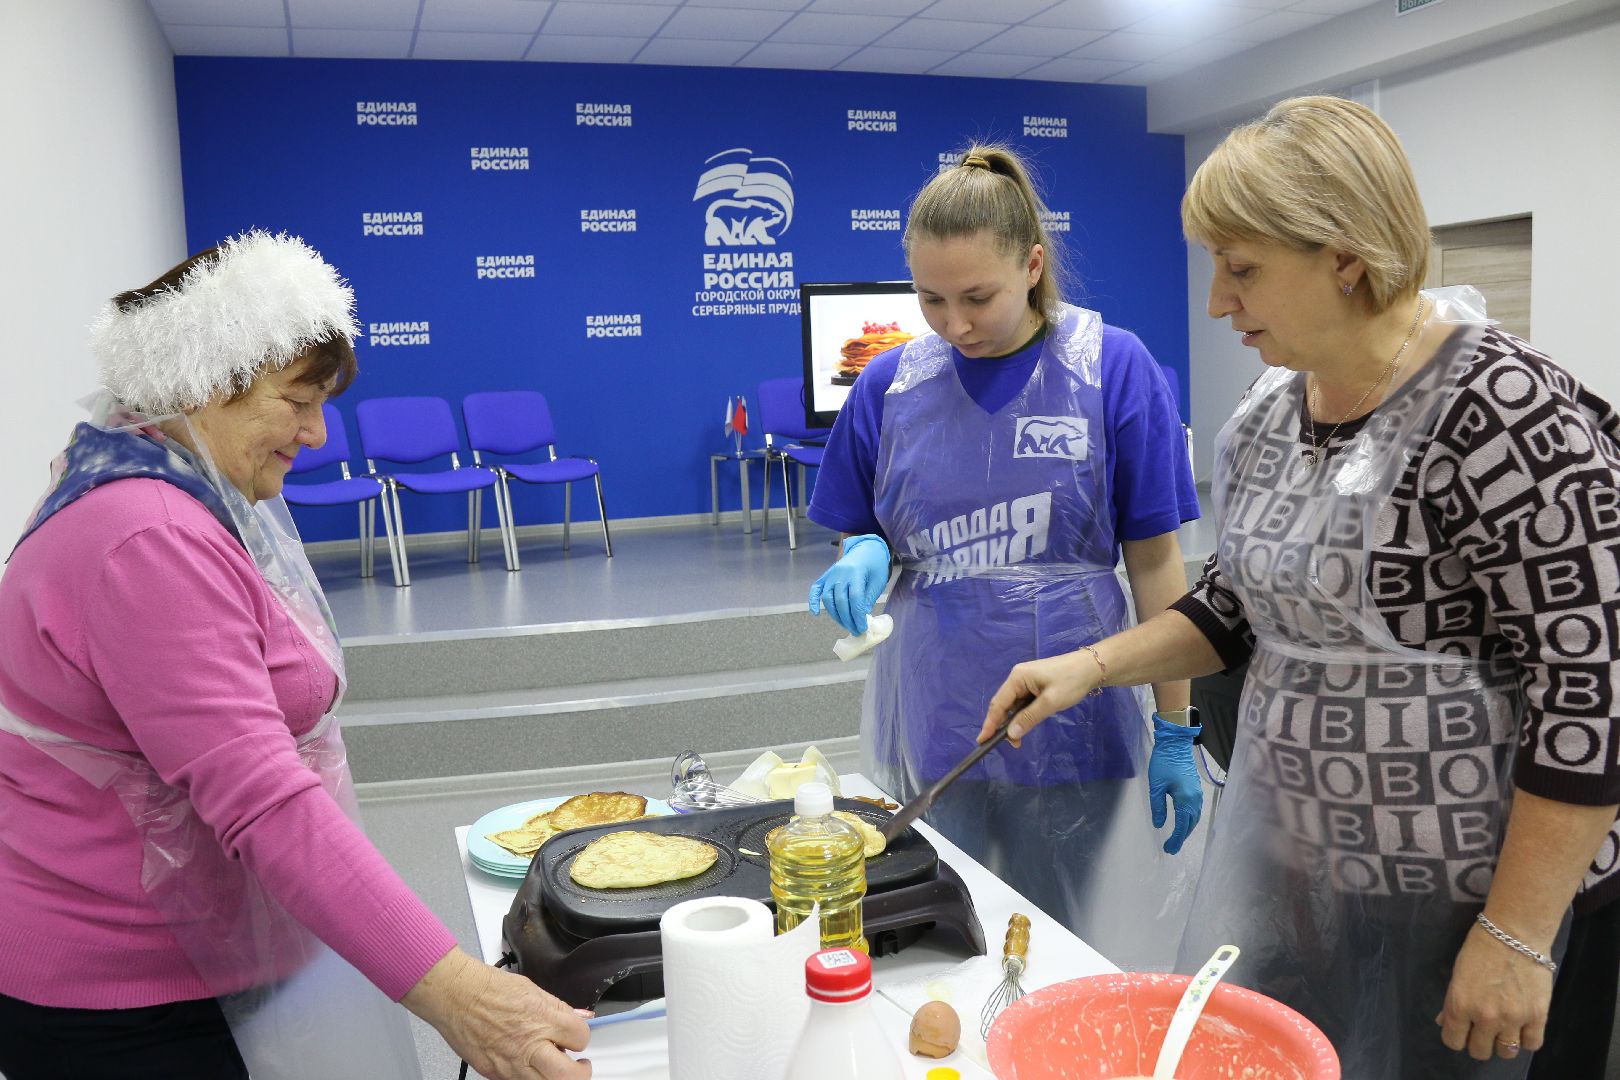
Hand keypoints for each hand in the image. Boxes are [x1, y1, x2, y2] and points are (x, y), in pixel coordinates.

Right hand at [402, 948, 590, 1078]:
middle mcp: (529, 1045)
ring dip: (554, 1078)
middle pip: (568, 1076)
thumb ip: (558, 1009)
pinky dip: (528, 1077)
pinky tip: (528, 1064)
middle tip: (580, 1067)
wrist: (455, 996)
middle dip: (580, 1073)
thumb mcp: (532, 990)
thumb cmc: (488, 988)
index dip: (581, 1037)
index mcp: (543, 1018)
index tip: (576, 1037)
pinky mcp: (494, 1074)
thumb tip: (578, 1017)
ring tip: (555, 1068)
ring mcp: (511, 1064)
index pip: (581, 1038)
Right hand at [808, 534, 889, 635]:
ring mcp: (831, 574)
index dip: (857, 615)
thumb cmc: (875, 565)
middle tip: (856, 631)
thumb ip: (868, 598)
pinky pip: (816, 589)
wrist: (867, 547)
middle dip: (848, 620)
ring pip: (828, 599)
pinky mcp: (826, 575)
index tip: (863, 627)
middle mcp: (840, 573)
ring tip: (846, 625)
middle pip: (841, 601)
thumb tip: (860, 618)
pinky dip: (813, 601)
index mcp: (856, 572)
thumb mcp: (877, 581)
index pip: (855, 598)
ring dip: (836, 615)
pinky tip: (815, 613)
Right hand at [979, 651, 1103, 745]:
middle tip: (1010, 744)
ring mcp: (1026, 681)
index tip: (982, 741)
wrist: (1092, 667)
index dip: (989, 723)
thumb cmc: (1071, 681)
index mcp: (1017, 678)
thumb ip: (1029, 718)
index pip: (998, 704)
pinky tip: (1026, 725)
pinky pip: (1023, 703)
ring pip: (1013, 706)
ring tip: (1018, 740)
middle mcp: (1017, 678)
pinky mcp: (1035, 685)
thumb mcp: (1050, 702)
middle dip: (1002, 725)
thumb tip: (1010, 734)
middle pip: (1003, 705)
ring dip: (1014, 722)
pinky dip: (1022, 716)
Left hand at [1148, 715, 1202, 853]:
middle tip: (1171, 847)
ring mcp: (1198, 794)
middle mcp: (1195, 800)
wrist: (1176, 744)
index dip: (1176, 840)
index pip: (1182, 826)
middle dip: (1181, 837)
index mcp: (1185, 800)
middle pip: (1190, 824)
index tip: (1168, 849)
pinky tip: (1183, 821)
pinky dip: (1190, 820)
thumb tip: (1159, 824)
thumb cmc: (1164, 763)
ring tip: (1176, 838)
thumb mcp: (1156, 786)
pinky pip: (1195, 810)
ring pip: (1195, 818)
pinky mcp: (1196, 789)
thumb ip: (1158, 806)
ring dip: (1187, 829)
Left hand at [1434, 923, 1553, 1061]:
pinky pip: (1532, 1044)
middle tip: (1483, 1029)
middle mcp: (1485, 1017)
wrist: (1514, 934)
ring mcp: (1513, 1019)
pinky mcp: (1538, 1016)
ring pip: (1506, 1052)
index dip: (1456, 1037)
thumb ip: (1451, 1003)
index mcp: (1460, 1005)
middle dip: (1478, 1042)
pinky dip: (1526, 1039)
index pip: (1453, 1041)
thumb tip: (1443, 1022)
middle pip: (1480, 1051)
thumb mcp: (1457, 974)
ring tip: (1503, 1030)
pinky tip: (1522, 1028)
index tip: (1462, 1031)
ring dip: (1502, 1044)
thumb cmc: (1480, 949)